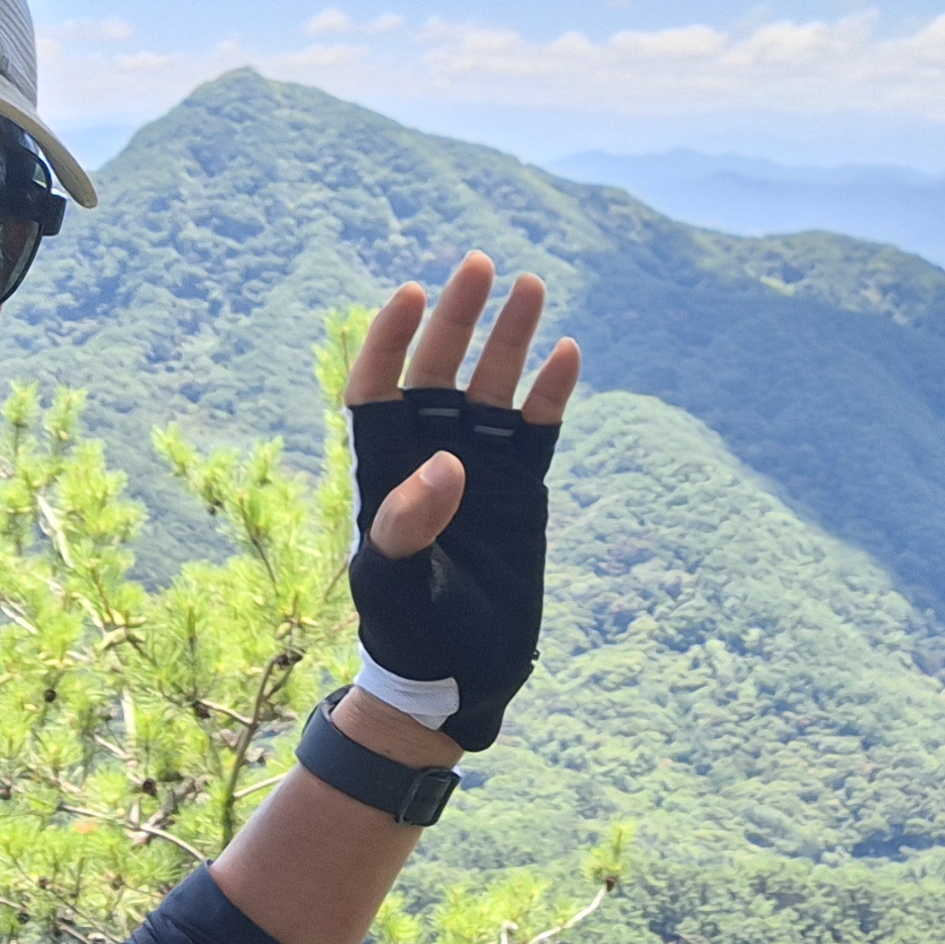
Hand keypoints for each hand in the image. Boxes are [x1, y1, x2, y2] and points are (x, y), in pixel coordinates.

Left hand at [344, 252, 579, 750]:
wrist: (455, 677)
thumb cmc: (409, 634)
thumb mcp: (399, 583)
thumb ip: (414, 524)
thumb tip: (448, 462)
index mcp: (386, 470)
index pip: (378, 388)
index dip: (391, 339)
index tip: (413, 295)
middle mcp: (432, 457)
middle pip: (441, 369)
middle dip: (459, 318)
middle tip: (481, 265)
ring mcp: (480, 470)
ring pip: (493, 388)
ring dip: (509, 338)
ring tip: (529, 286)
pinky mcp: (521, 490)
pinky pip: (537, 428)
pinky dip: (550, 392)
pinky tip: (566, 354)